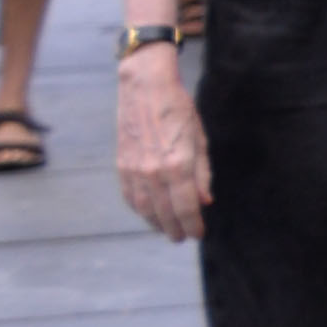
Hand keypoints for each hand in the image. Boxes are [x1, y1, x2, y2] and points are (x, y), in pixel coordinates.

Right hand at [116, 53, 209, 240]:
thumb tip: (205, 202)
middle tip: (182, 237)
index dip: (193, 225)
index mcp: (178, 166)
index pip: (186, 208)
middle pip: (164, 213)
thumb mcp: (200, 141)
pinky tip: (148, 213)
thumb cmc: (179, 111)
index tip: (198, 234)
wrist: (145, 89)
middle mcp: (153, 172)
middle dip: (175, 229)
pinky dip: (139, 209)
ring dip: (155, 223)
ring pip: (144, 208)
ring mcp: (134, 170)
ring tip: (166, 230)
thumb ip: (203, 174)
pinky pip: (129, 196)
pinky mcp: (121, 165)